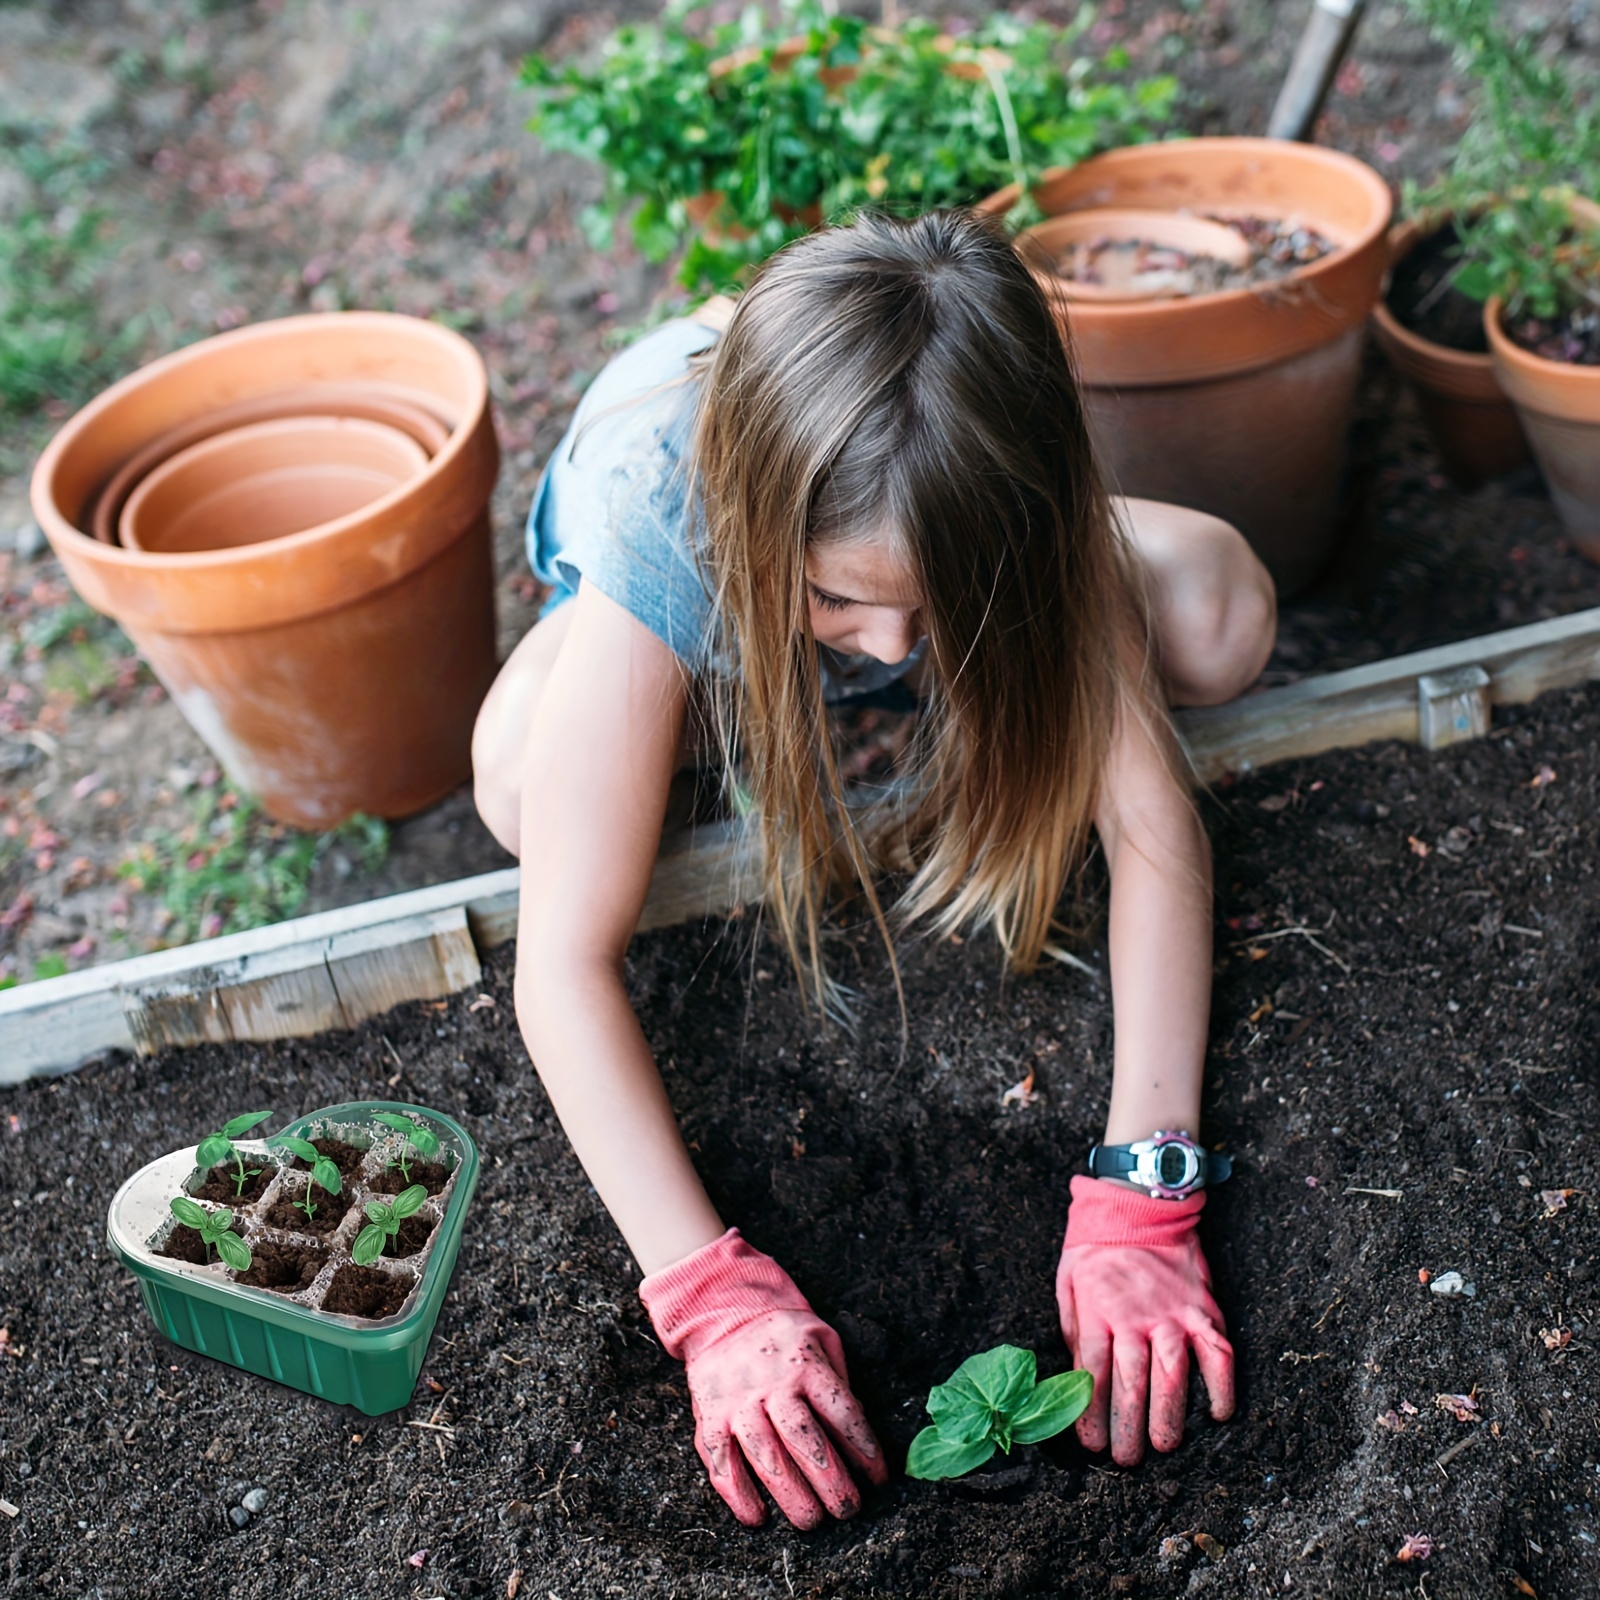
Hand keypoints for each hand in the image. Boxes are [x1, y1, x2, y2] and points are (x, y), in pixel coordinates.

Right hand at [640, 1228, 887, 1527]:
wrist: (726, 1310)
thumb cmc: (784, 1334)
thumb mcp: (822, 1338)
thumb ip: (839, 1381)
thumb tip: (858, 1431)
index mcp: (806, 1365)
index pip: (842, 1413)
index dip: (864, 1449)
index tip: (878, 1479)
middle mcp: (772, 1385)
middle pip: (805, 1440)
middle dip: (830, 1481)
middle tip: (848, 1510)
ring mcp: (738, 1402)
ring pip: (765, 1455)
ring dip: (789, 1493)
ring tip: (811, 1520)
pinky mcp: (710, 1416)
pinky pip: (721, 1461)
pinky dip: (737, 1493)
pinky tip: (757, 1517)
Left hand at [1055, 1175, 1233, 1464]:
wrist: (1139, 1202)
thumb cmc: (1096, 1244)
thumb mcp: (1067, 1279)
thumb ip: (1071, 1327)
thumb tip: (1076, 1375)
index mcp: (1097, 1310)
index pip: (1093, 1373)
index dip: (1092, 1414)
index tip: (1093, 1444)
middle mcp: (1135, 1316)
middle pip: (1132, 1383)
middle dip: (1128, 1428)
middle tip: (1128, 1460)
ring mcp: (1173, 1313)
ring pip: (1173, 1376)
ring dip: (1169, 1418)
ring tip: (1164, 1447)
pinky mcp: (1203, 1308)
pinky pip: (1218, 1354)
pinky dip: (1221, 1386)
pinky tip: (1218, 1412)